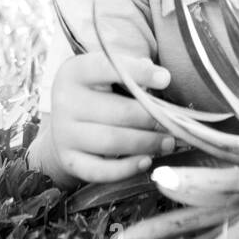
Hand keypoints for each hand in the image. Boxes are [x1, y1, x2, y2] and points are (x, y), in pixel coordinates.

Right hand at [32, 51, 176, 184]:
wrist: (67, 125)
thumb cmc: (99, 94)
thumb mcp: (108, 75)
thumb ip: (132, 73)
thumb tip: (161, 78)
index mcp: (75, 72)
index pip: (106, 68)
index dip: (137, 73)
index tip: (165, 78)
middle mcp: (65, 101)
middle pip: (117, 111)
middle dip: (151, 118)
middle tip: (174, 123)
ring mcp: (64, 133)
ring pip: (112, 141)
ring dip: (146, 143)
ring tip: (168, 142)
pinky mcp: (68, 160)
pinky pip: (100, 170)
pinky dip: (126, 168)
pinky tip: (146, 161)